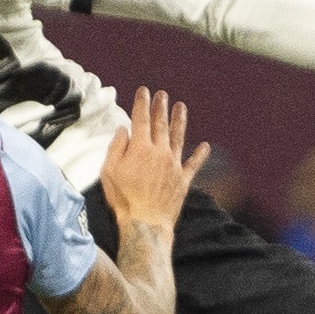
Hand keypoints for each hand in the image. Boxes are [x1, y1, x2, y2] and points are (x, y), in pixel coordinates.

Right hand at [97, 87, 209, 246]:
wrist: (145, 222)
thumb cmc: (124, 199)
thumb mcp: (109, 171)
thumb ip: (116, 148)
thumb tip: (124, 130)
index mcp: (140, 148)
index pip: (141, 119)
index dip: (142, 103)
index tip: (144, 91)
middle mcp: (160, 152)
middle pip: (161, 125)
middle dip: (160, 108)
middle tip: (162, 94)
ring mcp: (173, 165)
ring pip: (178, 138)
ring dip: (180, 121)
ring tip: (181, 107)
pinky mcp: (183, 180)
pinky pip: (193, 164)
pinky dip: (200, 155)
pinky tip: (205, 146)